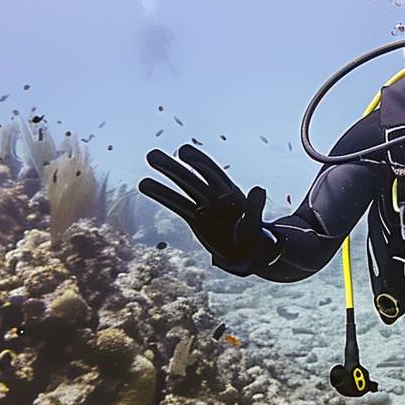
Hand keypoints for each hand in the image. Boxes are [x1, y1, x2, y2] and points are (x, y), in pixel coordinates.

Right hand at [138, 145, 270, 269]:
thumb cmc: (252, 236)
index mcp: (230, 192)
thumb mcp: (254, 222)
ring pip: (183, 186)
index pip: (212, 174)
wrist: (245, 252)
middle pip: (192, 178)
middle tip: (152, 155)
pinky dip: (162, 194)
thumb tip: (259, 188)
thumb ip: (255, 206)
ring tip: (150, 158)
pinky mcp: (195, 217)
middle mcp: (214, 194)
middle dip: (173, 167)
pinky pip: (177, 203)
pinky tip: (145, 183)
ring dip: (167, 174)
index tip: (182, 152)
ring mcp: (203, 204)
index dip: (198, 162)